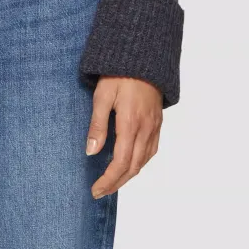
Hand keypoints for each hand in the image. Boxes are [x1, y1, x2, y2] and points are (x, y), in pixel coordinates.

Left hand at [85, 76, 162, 198]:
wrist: (144, 57)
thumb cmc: (119, 74)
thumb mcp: (102, 96)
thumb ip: (97, 126)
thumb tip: (90, 152)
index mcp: (130, 124)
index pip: (120, 163)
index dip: (108, 180)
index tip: (95, 190)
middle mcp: (145, 129)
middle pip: (133, 167)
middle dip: (116, 183)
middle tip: (100, 191)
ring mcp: (154, 127)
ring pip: (144, 161)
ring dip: (128, 176)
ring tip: (112, 182)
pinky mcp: (158, 123)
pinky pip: (151, 150)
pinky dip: (140, 163)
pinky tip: (130, 164)